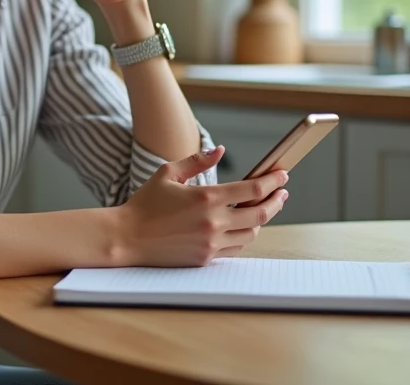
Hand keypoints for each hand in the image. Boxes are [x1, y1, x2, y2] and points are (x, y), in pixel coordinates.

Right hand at [114, 146, 288, 266]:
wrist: (126, 238)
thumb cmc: (144, 204)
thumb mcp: (168, 173)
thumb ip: (197, 160)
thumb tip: (219, 151)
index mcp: (206, 197)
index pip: (252, 190)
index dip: (272, 181)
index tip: (282, 174)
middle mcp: (213, 222)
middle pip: (260, 213)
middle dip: (276, 201)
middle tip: (282, 192)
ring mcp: (211, 243)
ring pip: (251, 233)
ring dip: (261, 220)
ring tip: (263, 208)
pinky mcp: (205, 258)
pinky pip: (235, 248)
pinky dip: (244, 236)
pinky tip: (243, 226)